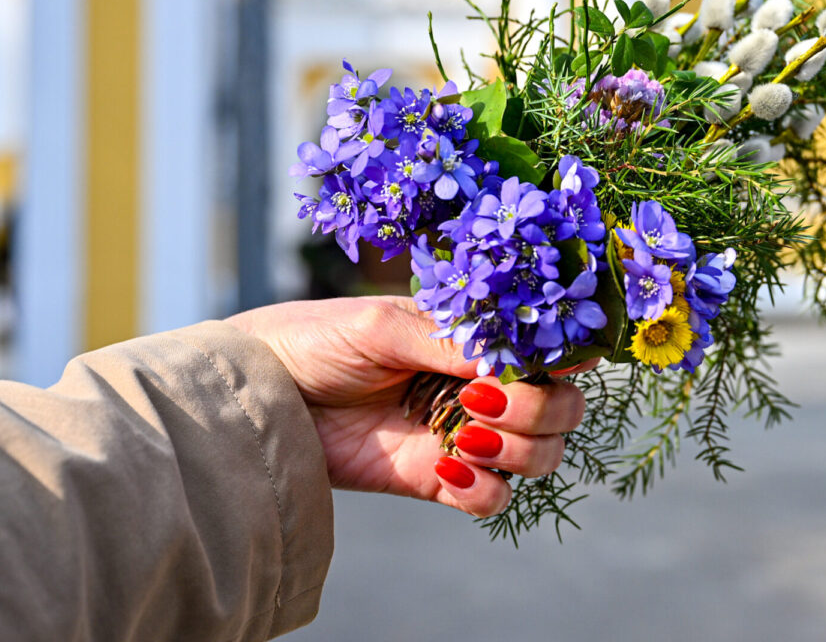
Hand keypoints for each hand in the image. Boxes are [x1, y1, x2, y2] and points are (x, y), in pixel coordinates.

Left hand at [227, 296, 584, 517]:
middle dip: (541, 406)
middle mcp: (481, 386)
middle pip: (562, 407)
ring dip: (520, 447)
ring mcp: (464, 435)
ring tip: (465, 436)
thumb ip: (446, 341)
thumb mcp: (380, 326)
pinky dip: (487, 490)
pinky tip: (450, 469)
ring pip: (540, 454)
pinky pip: (494, 499)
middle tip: (485, 400)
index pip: (547, 349)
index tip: (550, 359)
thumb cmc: (315, 341)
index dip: (563, 356)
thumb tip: (505, 357)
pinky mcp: (438, 480)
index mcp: (475, 338)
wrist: (261, 396)